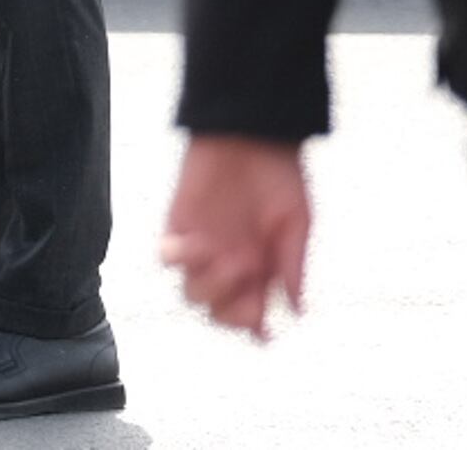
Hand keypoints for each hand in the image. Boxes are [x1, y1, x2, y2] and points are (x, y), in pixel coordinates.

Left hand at [164, 135, 311, 337]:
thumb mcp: (296, 222)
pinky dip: (177, 259)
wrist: (250, 135)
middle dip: (230, 310)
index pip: (251, 314)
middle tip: (246, 275)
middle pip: (218, 311)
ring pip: (192, 292)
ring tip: (228, 256)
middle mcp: (231, 263)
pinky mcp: (179, 224)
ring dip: (209, 285)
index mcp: (262, 270)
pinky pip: (167, 257)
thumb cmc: (279, 176)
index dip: (254, 329)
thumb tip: (299, 311)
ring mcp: (204, 246)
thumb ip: (293, 265)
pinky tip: (194, 244)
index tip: (264, 332)